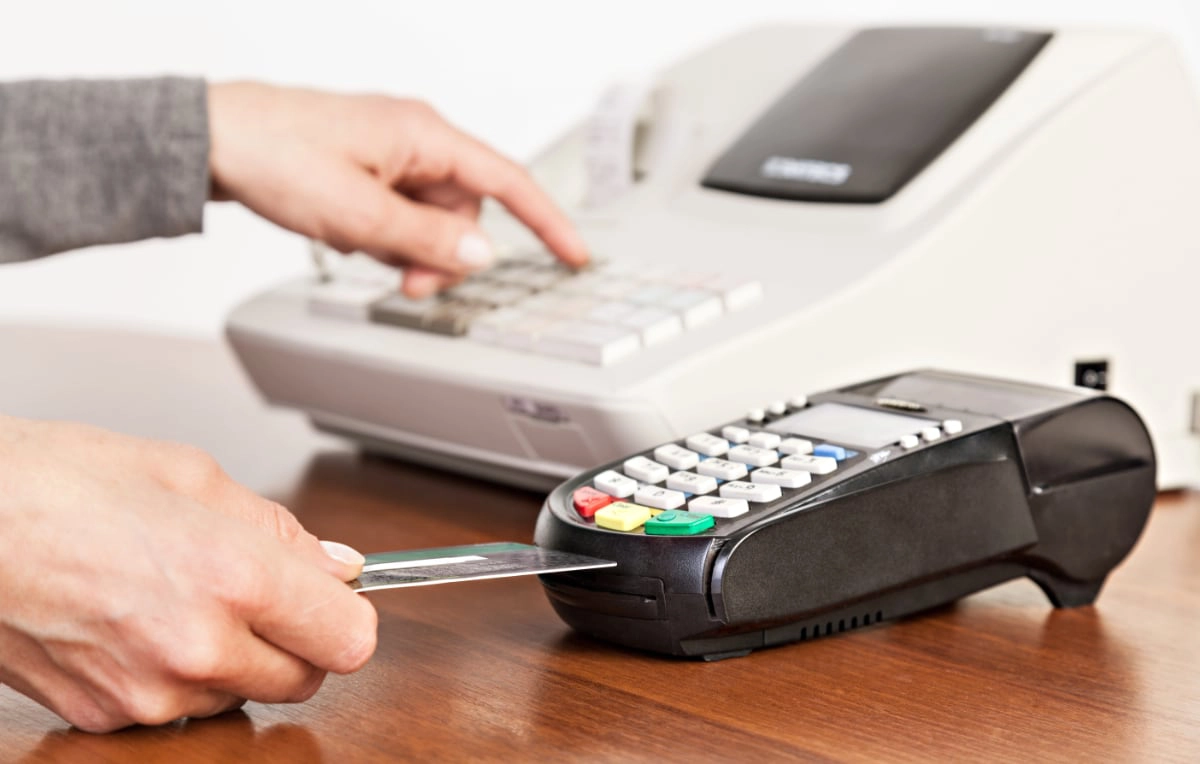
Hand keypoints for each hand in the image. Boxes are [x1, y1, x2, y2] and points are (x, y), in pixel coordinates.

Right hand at [0, 415, 376, 732]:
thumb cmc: (55, 484)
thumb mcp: (189, 474)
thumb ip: (278, 529)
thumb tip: (335, 566)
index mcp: (228, 575)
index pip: (349, 638)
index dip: (350, 617)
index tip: (340, 601)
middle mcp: (195, 646)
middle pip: (305, 680)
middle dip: (298, 640)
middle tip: (261, 594)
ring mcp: (148, 691)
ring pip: (241, 695)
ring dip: (235, 658)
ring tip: (180, 596)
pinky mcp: (106, 716)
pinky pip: (179, 707)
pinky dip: (178, 674)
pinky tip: (141, 623)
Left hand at [207, 82, 588, 297]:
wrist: (211, 137)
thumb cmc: (273, 154)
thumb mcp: (359, 213)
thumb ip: (428, 239)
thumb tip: (483, 255)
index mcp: (424, 135)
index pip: (507, 181)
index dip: (547, 222)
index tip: (575, 255)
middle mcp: (415, 138)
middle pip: (465, 210)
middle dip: (443, 253)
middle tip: (407, 282)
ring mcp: (391, 153)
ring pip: (431, 218)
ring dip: (408, 248)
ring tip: (360, 246)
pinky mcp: (368, 167)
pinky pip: (400, 212)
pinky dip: (384, 235)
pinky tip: (347, 232)